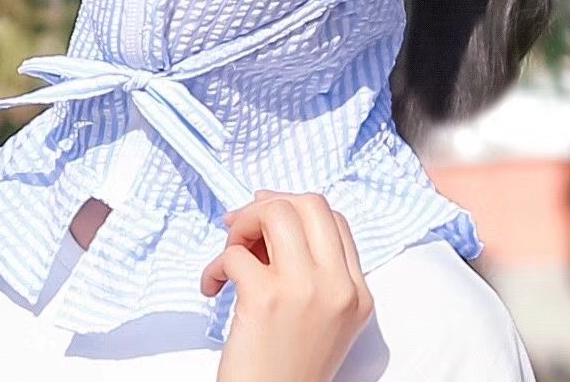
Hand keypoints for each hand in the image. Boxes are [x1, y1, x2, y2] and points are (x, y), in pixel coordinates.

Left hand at [201, 190, 373, 381]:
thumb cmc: (286, 367)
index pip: (333, 219)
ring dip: (242, 224)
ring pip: (275, 213)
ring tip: (231, 253)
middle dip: (269, 206)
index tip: (265, 218)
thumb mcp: (322, 317)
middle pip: (309, 203)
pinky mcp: (265, 299)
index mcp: (355, 292)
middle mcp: (337, 287)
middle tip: (243, 228)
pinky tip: (213, 287)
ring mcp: (303, 290)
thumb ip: (309, 267)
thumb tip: (265, 208)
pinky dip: (214, 266)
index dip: (294, 208)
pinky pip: (233, 253)